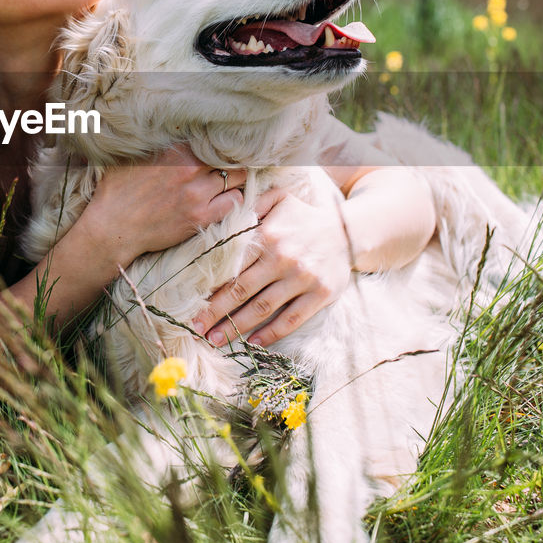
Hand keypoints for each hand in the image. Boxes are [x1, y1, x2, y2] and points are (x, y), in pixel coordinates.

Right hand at [77, 144, 246, 267]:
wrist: (111, 227)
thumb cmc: (117, 190)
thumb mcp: (133, 155)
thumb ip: (157, 142)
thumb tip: (169, 126)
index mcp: (174, 149)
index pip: (212, 137)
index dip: (219, 141)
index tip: (222, 143)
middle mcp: (189, 168)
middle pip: (229, 156)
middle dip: (231, 158)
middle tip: (230, 162)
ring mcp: (197, 193)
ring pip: (237, 178)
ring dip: (235, 178)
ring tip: (230, 180)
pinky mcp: (200, 217)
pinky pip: (236, 202)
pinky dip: (235, 198)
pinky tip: (226, 198)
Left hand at [190, 188, 349, 347]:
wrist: (349, 231)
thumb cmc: (304, 218)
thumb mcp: (279, 200)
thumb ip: (252, 204)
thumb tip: (224, 209)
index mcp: (269, 236)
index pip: (232, 266)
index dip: (211, 287)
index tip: (193, 304)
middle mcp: (283, 259)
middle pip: (241, 291)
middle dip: (216, 312)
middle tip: (196, 328)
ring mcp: (302, 279)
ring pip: (262, 308)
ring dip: (236, 327)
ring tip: (216, 340)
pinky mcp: (320, 295)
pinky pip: (292, 319)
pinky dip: (271, 333)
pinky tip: (253, 343)